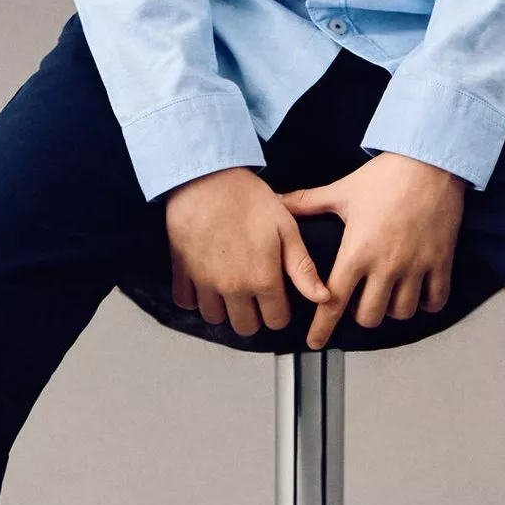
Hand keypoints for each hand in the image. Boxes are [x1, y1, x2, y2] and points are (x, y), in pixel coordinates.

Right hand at [164, 166, 333, 336]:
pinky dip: (195, 297)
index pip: (276, 321)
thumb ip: (302, 268)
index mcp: (262, 279)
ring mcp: (204, 282)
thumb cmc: (246, 198)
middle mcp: (232, 288)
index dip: (280, 311)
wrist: (205, 176)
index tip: (277, 297)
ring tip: (230, 288)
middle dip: (254, 315)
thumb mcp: (286, 228)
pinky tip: (205, 281)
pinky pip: (186, 301)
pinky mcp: (182, 271)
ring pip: (215, 318)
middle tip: (254, 294)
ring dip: (223, 308)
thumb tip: (323, 297)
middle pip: (245, 327)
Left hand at [279, 153, 466, 349]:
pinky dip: (425, 304)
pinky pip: (435, 300)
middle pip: (368, 316)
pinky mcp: (441, 261)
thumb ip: (307, 202)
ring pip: (401, 313)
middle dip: (358, 316)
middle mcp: (386, 264)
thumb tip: (277, 202)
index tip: (315, 343)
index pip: (332, 300)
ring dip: (390, 311)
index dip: (322, 327)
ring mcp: (416, 265)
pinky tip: (417, 295)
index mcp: (357, 251)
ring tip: (385, 297)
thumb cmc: (385, 176)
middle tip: (357, 303)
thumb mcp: (341, 190)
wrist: (429, 161)